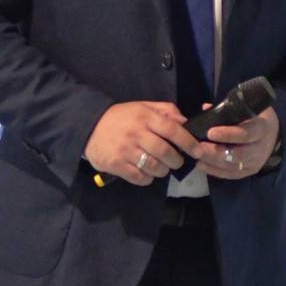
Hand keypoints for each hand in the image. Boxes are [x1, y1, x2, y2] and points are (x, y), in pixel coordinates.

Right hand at [84, 101, 201, 186]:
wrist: (88, 126)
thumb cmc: (120, 117)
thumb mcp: (142, 107)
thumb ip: (165, 111)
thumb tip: (185, 122)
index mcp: (144, 117)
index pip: (172, 130)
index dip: (188, 142)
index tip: (197, 150)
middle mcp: (136, 133)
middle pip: (165, 152)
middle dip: (176, 160)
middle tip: (176, 161)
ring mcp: (126, 150)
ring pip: (154, 167)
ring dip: (162, 170)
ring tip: (160, 167)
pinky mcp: (116, 165)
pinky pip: (140, 177)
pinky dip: (147, 178)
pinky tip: (146, 172)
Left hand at [195, 107, 279, 179]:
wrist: (274, 136)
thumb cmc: (256, 118)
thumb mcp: (248, 109)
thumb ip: (228, 109)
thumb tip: (205, 108)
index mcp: (261, 129)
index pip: (245, 134)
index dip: (228, 134)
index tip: (210, 132)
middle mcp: (260, 148)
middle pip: (238, 154)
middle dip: (215, 152)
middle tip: (198, 147)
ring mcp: (255, 163)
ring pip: (232, 166)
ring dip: (212, 162)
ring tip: (196, 155)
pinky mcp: (249, 172)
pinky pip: (231, 174)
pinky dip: (214, 171)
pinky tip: (201, 164)